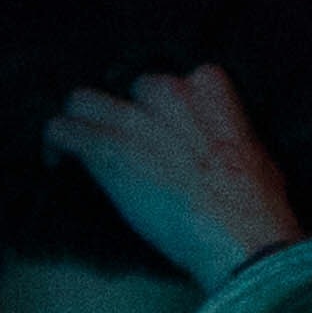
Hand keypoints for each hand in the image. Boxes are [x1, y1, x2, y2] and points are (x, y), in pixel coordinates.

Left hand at [43, 64, 298, 292]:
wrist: (237, 232)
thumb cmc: (256, 207)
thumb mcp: (257, 158)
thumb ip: (232, 140)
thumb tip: (228, 151)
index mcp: (210, 92)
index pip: (179, 80)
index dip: (165, 108)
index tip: (161, 128)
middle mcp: (169, 96)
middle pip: (130, 87)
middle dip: (124, 112)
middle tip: (120, 141)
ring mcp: (134, 121)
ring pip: (85, 101)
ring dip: (80, 122)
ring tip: (75, 148)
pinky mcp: (106, 149)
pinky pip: (62, 131)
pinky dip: (55, 144)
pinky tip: (56, 162)